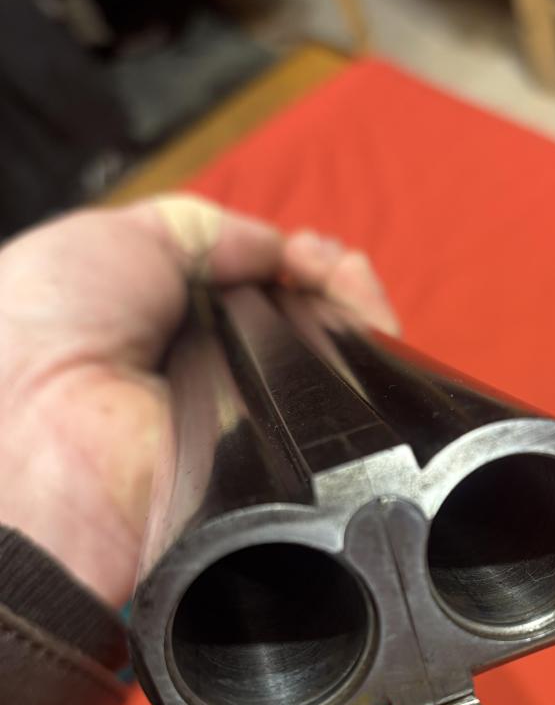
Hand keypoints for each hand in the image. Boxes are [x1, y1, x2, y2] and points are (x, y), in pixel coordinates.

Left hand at [0, 196, 397, 608]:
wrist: (27, 420)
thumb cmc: (41, 323)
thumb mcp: (119, 238)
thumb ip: (205, 233)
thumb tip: (278, 248)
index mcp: (177, 331)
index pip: (264, 298)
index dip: (294, 267)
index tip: (304, 252)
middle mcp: (219, 381)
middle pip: (310, 331)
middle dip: (335, 286)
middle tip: (326, 265)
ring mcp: (252, 426)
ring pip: (338, 372)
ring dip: (358, 315)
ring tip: (346, 282)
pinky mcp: (277, 471)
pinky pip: (345, 423)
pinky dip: (369, 370)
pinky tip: (359, 324)